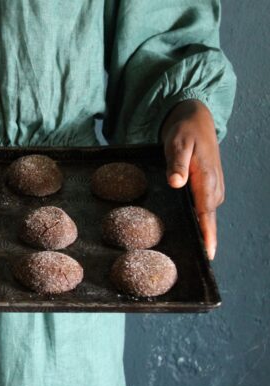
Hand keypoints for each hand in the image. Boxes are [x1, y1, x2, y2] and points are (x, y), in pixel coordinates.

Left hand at [161, 99, 223, 259]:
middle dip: (203, 241)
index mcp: (207, 179)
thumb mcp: (177, 143)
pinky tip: (186, 232)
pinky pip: (202, 210)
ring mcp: (211, 189)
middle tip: (192, 263)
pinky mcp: (206, 189)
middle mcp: (213, 187)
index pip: (207, 213)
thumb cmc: (185, 131)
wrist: (194, 119)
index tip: (207, 255)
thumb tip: (177, 183)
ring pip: (205, 216)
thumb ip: (176, 164)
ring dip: (200, 233)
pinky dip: (197, 221)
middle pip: (207, 220)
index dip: (208, 235)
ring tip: (189, 255)